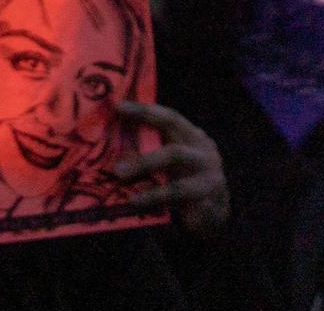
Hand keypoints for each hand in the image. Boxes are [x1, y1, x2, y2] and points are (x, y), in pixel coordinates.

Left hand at [113, 101, 230, 234]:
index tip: (119, 106)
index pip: (170, 118)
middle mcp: (204, 156)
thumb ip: (149, 146)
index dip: (145, 112)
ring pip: (180, 189)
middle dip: (145, 162)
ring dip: (154, 194)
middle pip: (175, 154)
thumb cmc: (185, 175)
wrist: (215, 209)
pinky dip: (172, 214)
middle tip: (118, 171)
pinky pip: (188, 212)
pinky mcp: (213, 209)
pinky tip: (157, 217)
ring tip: (132, 201)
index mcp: (192, 137)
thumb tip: (107, 141)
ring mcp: (211, 183)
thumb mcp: (171, 157)